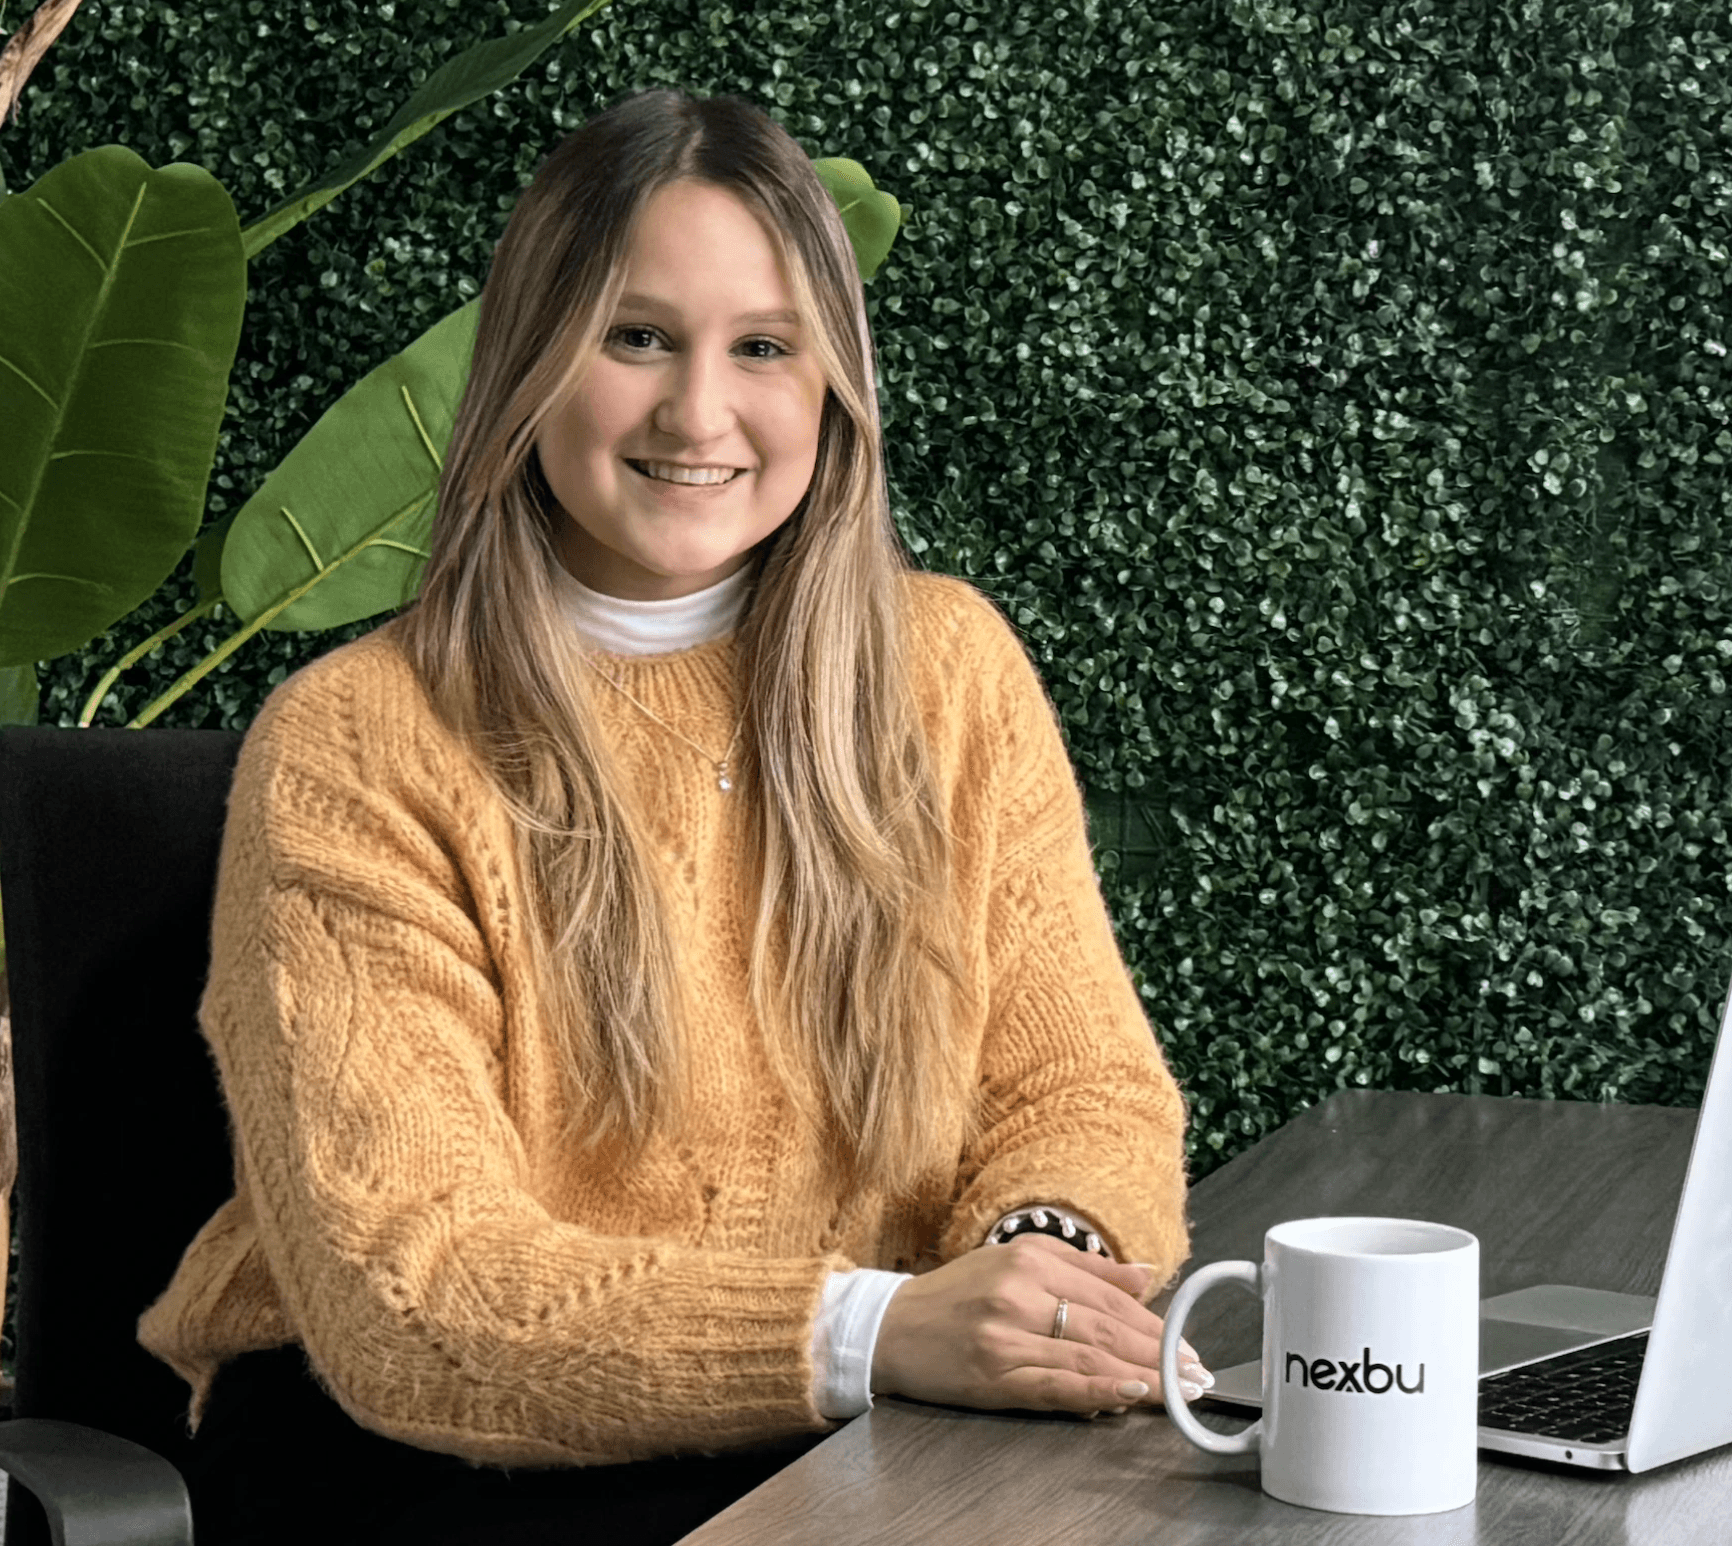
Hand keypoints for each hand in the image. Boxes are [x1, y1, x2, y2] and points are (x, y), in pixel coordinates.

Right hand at [870, 1234, 1214, 1415]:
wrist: (889, 1327)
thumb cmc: (954, 1295)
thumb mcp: (1014, 1260)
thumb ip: (1083, 1268)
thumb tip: (1145, 1274)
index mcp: (1030, 1258)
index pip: (1110, 1296)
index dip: (1157, 1323)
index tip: (1188, 1344)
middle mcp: (1021, 1291)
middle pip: (1108, 1327)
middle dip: (1162, 1353)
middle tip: (1199, 1374)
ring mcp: (1007, 1335)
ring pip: (1090, 1356)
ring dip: (1143, 1376)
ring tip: (1179, 1391)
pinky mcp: (994, 1374)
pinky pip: (1058, 1384)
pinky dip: (1099, 1391)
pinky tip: (1129, 1395)